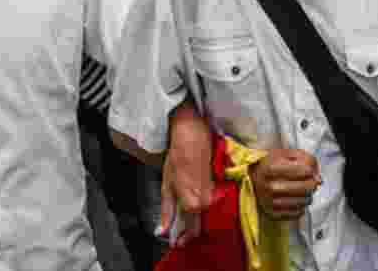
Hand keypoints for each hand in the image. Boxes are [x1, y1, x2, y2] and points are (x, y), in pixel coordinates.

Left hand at [158, 104, 212, 245]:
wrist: (193, 135)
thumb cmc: (178, 157)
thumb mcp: (167, 184)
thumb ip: (166, 209)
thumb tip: (161, 229)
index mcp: (191, 199)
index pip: (192, 227)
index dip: (185, 237)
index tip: (177, 243)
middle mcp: (204, 198)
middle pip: (199, 223)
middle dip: (189, 233)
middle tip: (180, 238)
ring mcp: (211, 192)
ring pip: (204, 214)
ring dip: (195, 222)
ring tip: (184, 227)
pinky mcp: (215, 185)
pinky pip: (208, 204)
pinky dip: (200, 210)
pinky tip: (193, 210)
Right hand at [249, 149, 321, 220]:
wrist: (250, 181)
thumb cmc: (269, 165)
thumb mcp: (283, 153)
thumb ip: (304, 158)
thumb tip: (318, 175)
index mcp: (272, 168)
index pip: (305, 170)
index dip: (312, 170)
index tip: (310, 170)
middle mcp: (271, 187)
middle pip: (307, 187)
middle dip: (313, 183)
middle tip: (310, 180)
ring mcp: (272, 203)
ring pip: (305, 201)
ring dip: (309, 194)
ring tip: (303, 190)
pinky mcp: (274, 214)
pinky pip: (298, 212)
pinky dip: (302, 206)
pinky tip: (296, 199)